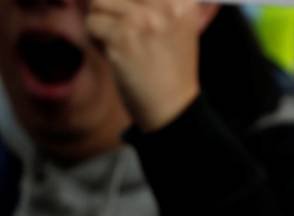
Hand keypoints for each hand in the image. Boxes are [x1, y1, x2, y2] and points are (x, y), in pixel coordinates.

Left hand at [85, 0, 215, 131]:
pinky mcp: (122, 37)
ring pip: (98, 2)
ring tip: (121, 43)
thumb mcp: (174, 26)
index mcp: (182, 1)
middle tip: (125, 32)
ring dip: (102, 23)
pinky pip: (92, 24)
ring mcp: (144, 20)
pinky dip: (97, 42)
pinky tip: (117, 56)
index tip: (130, 18)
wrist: (172, 109)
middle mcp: (166, 5)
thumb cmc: (169, 69)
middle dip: (110, 8)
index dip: (126, 1)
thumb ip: (152, 3)